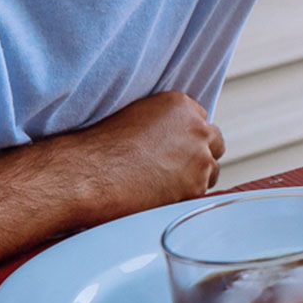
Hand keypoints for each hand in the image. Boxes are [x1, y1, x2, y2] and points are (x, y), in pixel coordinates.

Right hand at [64, 90, 222, 218]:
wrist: (88, 174)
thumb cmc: (101, 147)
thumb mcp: (136, 116)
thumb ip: (163, 124)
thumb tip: (172, 141)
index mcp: (181, 105)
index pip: (200, 120)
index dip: (187, 138)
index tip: (175, 150)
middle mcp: (197, 128)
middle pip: (214, 144)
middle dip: (199, 155)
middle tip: (176, 169)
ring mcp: (200, 157)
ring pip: (211, 171)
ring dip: (194, 178)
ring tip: (164, 185)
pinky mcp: (196, 186)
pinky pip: (200, 194)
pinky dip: (184, 197)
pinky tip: (160, 197)